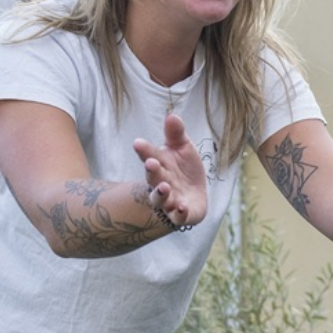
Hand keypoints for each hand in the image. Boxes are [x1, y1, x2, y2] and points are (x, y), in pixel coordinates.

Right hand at [132, 114, 208, 228]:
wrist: (194, 194)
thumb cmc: (183, 169)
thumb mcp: (182, 148)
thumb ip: (176, 134)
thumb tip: (172, 115)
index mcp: (160, 164)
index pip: (149, 155)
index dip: (144, 150)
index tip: (138, 143)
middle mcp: (161, 182)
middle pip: (153, 178)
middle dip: (152, 172)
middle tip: (151, 164)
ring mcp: (170, 199)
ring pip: (161, 199)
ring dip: (161, 193)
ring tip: (164, 187)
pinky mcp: (181, 214)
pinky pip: (178, 216)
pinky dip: (180, 212)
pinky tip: (182, 207)